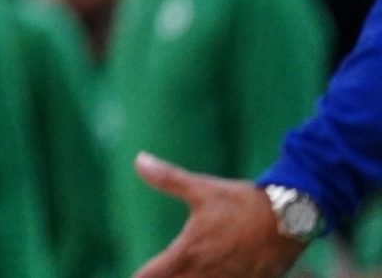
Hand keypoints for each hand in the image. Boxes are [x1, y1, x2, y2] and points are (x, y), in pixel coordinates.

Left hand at [129, 154, 309, 277]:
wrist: (291, 217)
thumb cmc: (244, 201)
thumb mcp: (202, 188)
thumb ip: (167, 178)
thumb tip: (138, 159)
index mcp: (189, 250)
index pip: (153, 274)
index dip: (142, 277)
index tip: (134, 277)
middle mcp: (208, 271)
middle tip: (158, 274)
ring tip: (182, 273)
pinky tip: (211, 276)